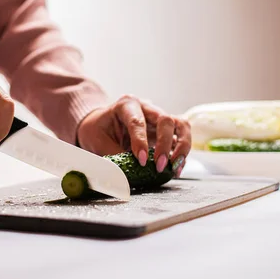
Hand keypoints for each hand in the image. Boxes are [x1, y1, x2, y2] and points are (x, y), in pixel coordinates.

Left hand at [76, 95, 190, 176]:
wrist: (100, 126)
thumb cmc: (97, 130)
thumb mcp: (97, 141)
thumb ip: (113, 155)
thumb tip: (126, 174)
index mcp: (126, 104)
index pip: (137, 121)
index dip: (141, 141)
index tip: (142, 161)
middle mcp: (146, 108)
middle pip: (165, 119)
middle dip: (164, 144)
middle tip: (159, 165)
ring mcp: (158, 118)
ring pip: (180, 124)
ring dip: (182, 146)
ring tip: (174, 166)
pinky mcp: (166, 131)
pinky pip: (181, 138)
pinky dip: (182, 153)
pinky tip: (176, 169)